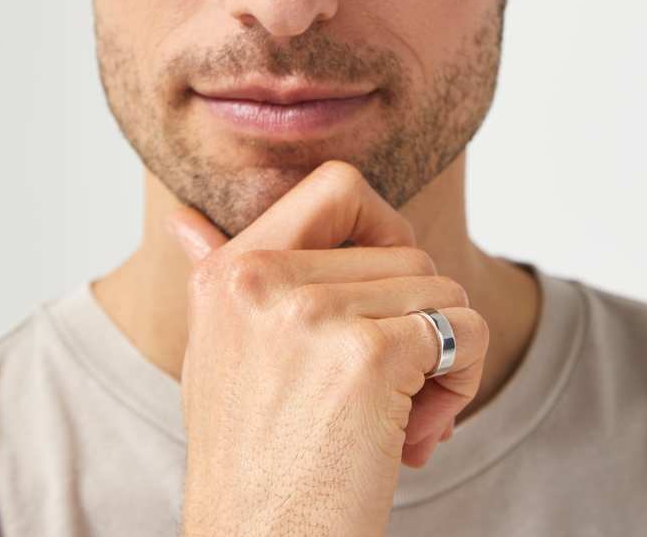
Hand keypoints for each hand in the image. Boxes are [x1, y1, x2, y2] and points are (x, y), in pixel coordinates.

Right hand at [166, 160, 489, 536]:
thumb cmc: (255, 460)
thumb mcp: (221, 354)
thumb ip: (214, 276)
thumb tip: (181, 219)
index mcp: (230, 273)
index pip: (338, 186)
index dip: (385, 225)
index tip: (388, 284)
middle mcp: (261, 280)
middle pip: (406, 249)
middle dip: (420, 313)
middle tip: (397, 380)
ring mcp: (313, 313)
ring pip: (442, 288)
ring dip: (444, 353)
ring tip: (404, 412)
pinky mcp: (368, 355)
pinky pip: (465, 329)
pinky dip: (464, 377)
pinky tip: (421, 429)